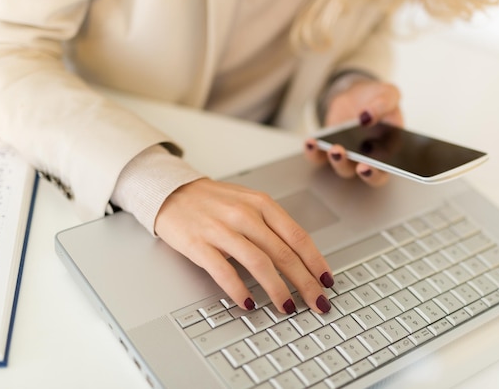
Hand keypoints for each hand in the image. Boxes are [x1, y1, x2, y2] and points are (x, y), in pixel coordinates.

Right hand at [154, 178, 333, 313]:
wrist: (172, 192)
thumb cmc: (214, 201)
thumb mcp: (249, 203)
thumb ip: (273, 226)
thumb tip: (301, 258)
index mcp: (262, 204)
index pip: (298, 237)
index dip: (316, 262)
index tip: (327, 281)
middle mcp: (245, 216)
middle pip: (284, 254)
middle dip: (305, 283)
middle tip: (317, 302)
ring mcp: (222, 230)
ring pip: (259, 264)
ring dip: (277, 290)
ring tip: (287, 307)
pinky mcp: (199, 245)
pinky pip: (224, 271)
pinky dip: (239, 290)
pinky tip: (248, 303)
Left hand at [305, 79, 403, 186]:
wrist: (356, 95)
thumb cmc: (377, 99)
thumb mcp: (388, 94)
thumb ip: (385, 103)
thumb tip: (367, 116)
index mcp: (388, 151)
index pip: (386, 171)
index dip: (378, 174)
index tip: (370, 166)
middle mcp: (369, 159)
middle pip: (367, 176)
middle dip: (364, 174)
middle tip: (361, 166)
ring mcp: (348, 157)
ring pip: (343, 168)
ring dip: (338, 162)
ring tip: (335, 149)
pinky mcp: (327, 150)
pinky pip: (319, 158)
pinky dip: (313, 152)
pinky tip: (311, 142)